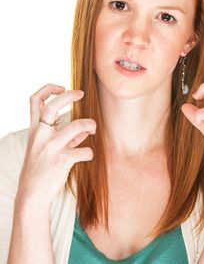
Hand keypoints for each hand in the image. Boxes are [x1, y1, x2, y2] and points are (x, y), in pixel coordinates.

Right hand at [17, 84, 95, 205]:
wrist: (32, 195)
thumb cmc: (41, 168)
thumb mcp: (46, 148)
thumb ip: (65, 137)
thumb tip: (84, 130)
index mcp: (35, 130)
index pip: (34, 101)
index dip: (48, 89)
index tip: (61, 87)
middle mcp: (40, 136)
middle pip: (52, 107)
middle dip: (69, 95)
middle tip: (81, 93)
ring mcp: (51, 148)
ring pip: (77, 126)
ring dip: (90, 124)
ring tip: (93, 129)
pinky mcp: (62, 161)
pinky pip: (85, 151)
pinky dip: (90, 152)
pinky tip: (88, 156)